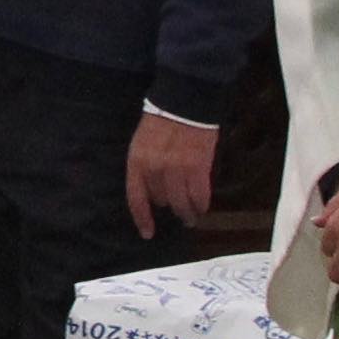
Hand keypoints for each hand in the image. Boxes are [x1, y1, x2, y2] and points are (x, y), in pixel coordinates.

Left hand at [124, 112, 218, 239]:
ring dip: (186, 212)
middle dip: (168, 205)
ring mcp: (177, 170)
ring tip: (190, 218)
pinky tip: (202, 207)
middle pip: (161, 200)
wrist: (183, 104)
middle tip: (175, 210)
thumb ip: (145, 168)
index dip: (143, 218)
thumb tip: (152, 192)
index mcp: (137, 162)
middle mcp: (155, 169)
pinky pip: (200, 195)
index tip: (148, 233)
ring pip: (181, 203)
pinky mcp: (198, 168)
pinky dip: (201, 204)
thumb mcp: (141, 145)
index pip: (136, 198)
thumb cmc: (160, 123)